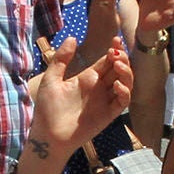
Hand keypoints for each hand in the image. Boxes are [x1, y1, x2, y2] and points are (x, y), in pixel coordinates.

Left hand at [24, 37, 131, 156]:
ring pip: (125, 84)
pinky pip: (122, 102)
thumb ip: (61, 59)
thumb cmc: (47, 109)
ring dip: (126, 73)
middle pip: (119, 70)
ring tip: (118, 64)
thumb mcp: (51, 79)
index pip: (107, 60)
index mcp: (88, 78)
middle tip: (116, 52)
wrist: (48, 135)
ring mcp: (105, 101)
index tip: (115, 40)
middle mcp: (99, 88)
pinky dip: (124, 92)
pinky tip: (118, 85)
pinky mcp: (108, 115)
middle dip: (122, 58)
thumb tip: (72, 37)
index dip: (114, 50)